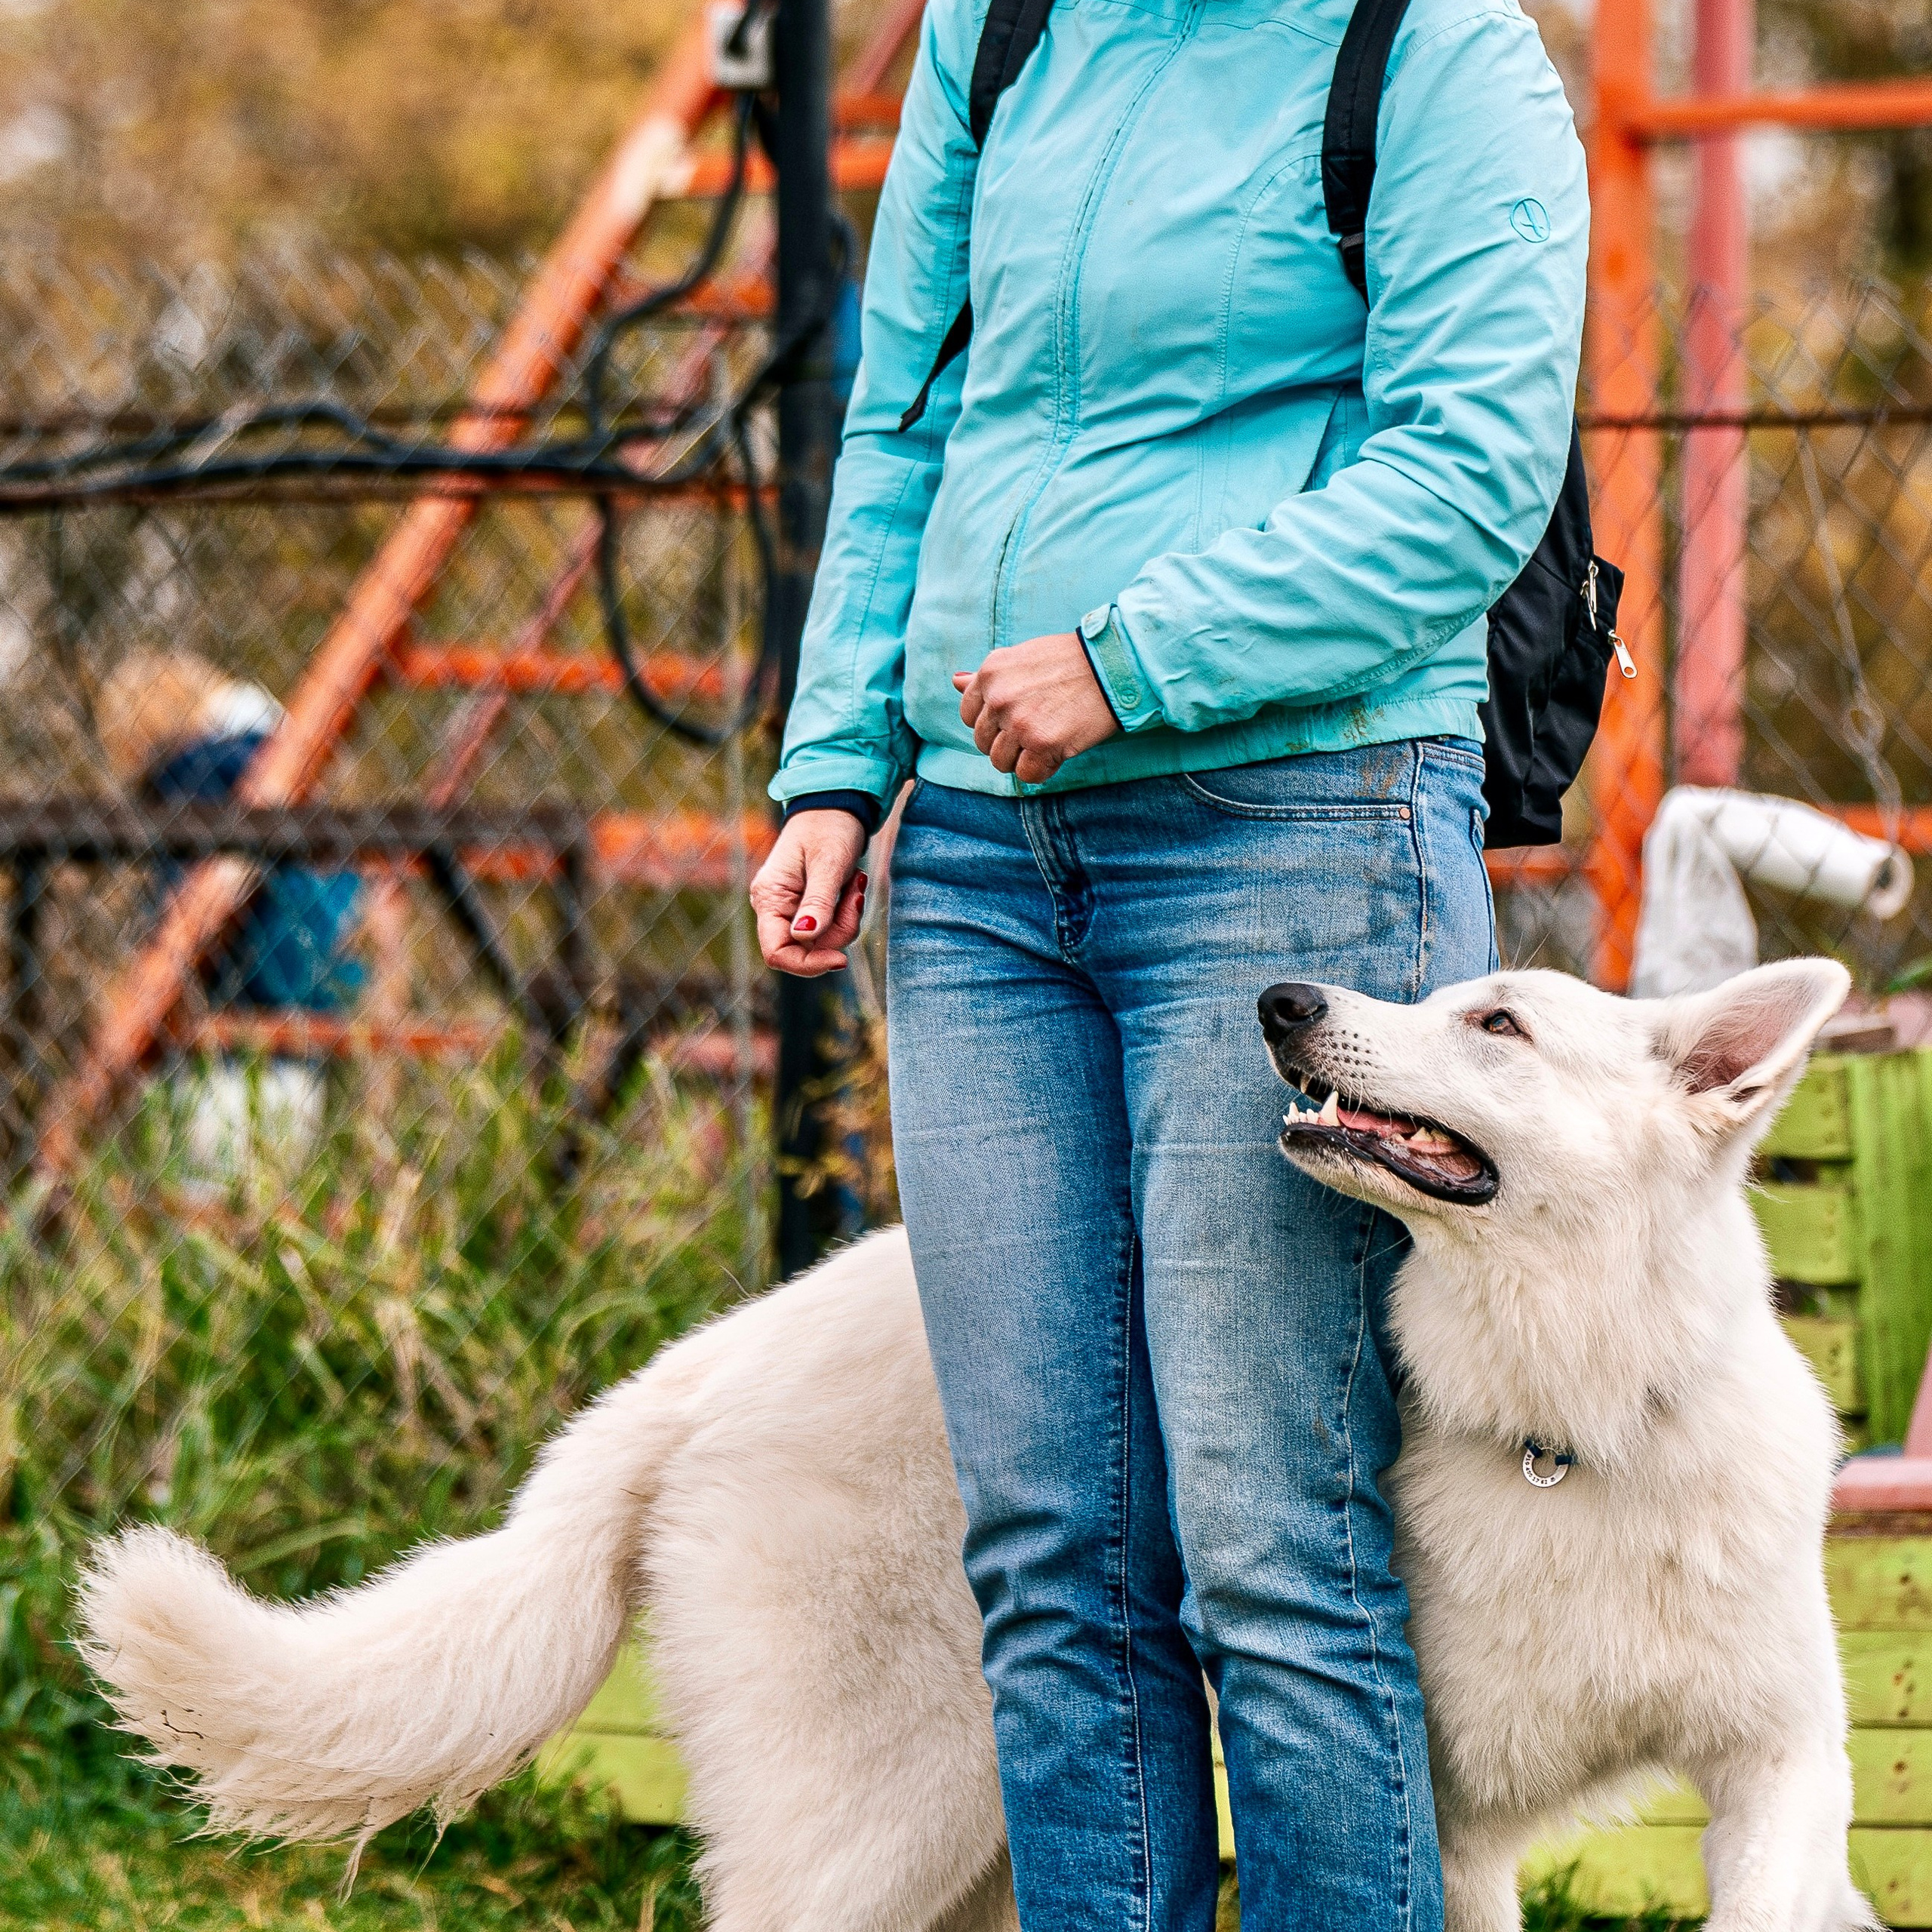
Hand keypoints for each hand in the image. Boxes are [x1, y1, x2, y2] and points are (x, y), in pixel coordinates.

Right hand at [751, 810, 869, 976]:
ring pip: (824, 941)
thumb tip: (806, 936)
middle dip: (838, 932)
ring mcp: (792, 910)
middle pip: (806, 949)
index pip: (777, 953)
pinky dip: (848, 912)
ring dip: (847, 918)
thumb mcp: (828, 863)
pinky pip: (832, 927)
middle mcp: (775, 908)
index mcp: (769, 898)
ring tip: (855, 881)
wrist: (837, 805)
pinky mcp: (810, 908)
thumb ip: (818, 901)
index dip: (807, 964)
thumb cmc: (829, 826)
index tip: (842, 959)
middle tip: (856, 895)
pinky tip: (853, 883)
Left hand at [953, 631, 1119, 785]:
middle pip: (983, 742)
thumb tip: (955, 681)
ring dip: (1022, 759)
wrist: (1112, 666)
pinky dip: (1042, 770)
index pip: (969, 715)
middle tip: (1036, 729)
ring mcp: (1019, 722)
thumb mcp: (1022, 657)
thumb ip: (988, 676)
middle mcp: (998, 697)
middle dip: (1006, 742)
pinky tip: (1057, 754)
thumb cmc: (1071, 661)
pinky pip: (1027, 774)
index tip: (1015, 718)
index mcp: (990, 673)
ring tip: (1046, 742)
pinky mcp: (1042, 743)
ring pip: (1000, 762)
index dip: (992, 723)